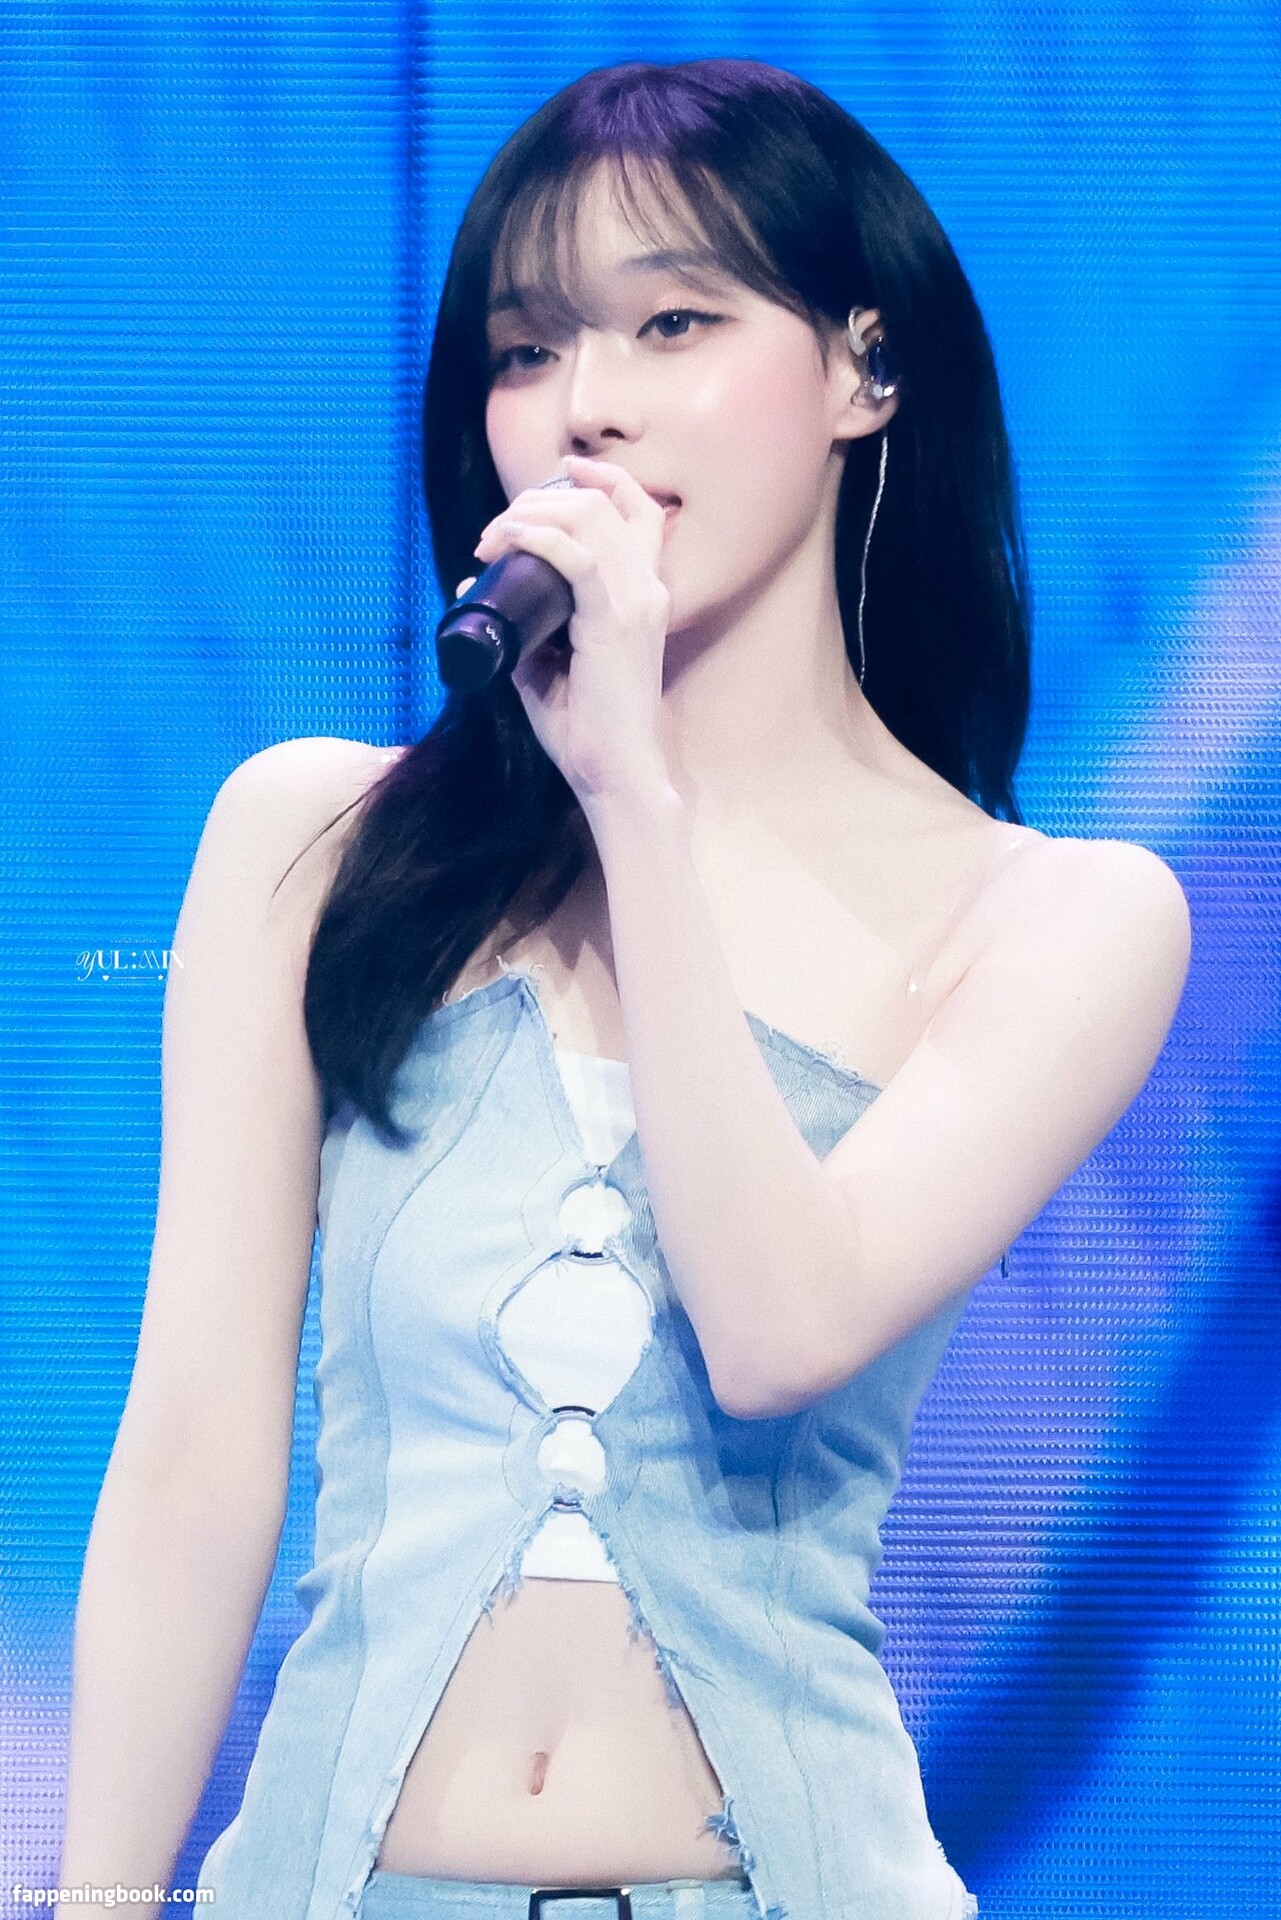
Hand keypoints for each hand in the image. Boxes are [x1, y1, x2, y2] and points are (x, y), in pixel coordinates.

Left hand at [464, 454, 672, 812]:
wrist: (616, 775)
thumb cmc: (587, 731)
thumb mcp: (546, 669)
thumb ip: (520, 631)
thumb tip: (471, 588)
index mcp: (644, 595)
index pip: (638, 510)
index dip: (600, 479)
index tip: (552, 479)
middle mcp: (648, 589)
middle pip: (603, 501)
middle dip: (542, 497)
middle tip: (496, 529)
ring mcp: (636, 603)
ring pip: (590, 516)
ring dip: (533, 512)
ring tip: (495, 536)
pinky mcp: (616, 621)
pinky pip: (577, 556)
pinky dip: (538, 536)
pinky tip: (508, 541)